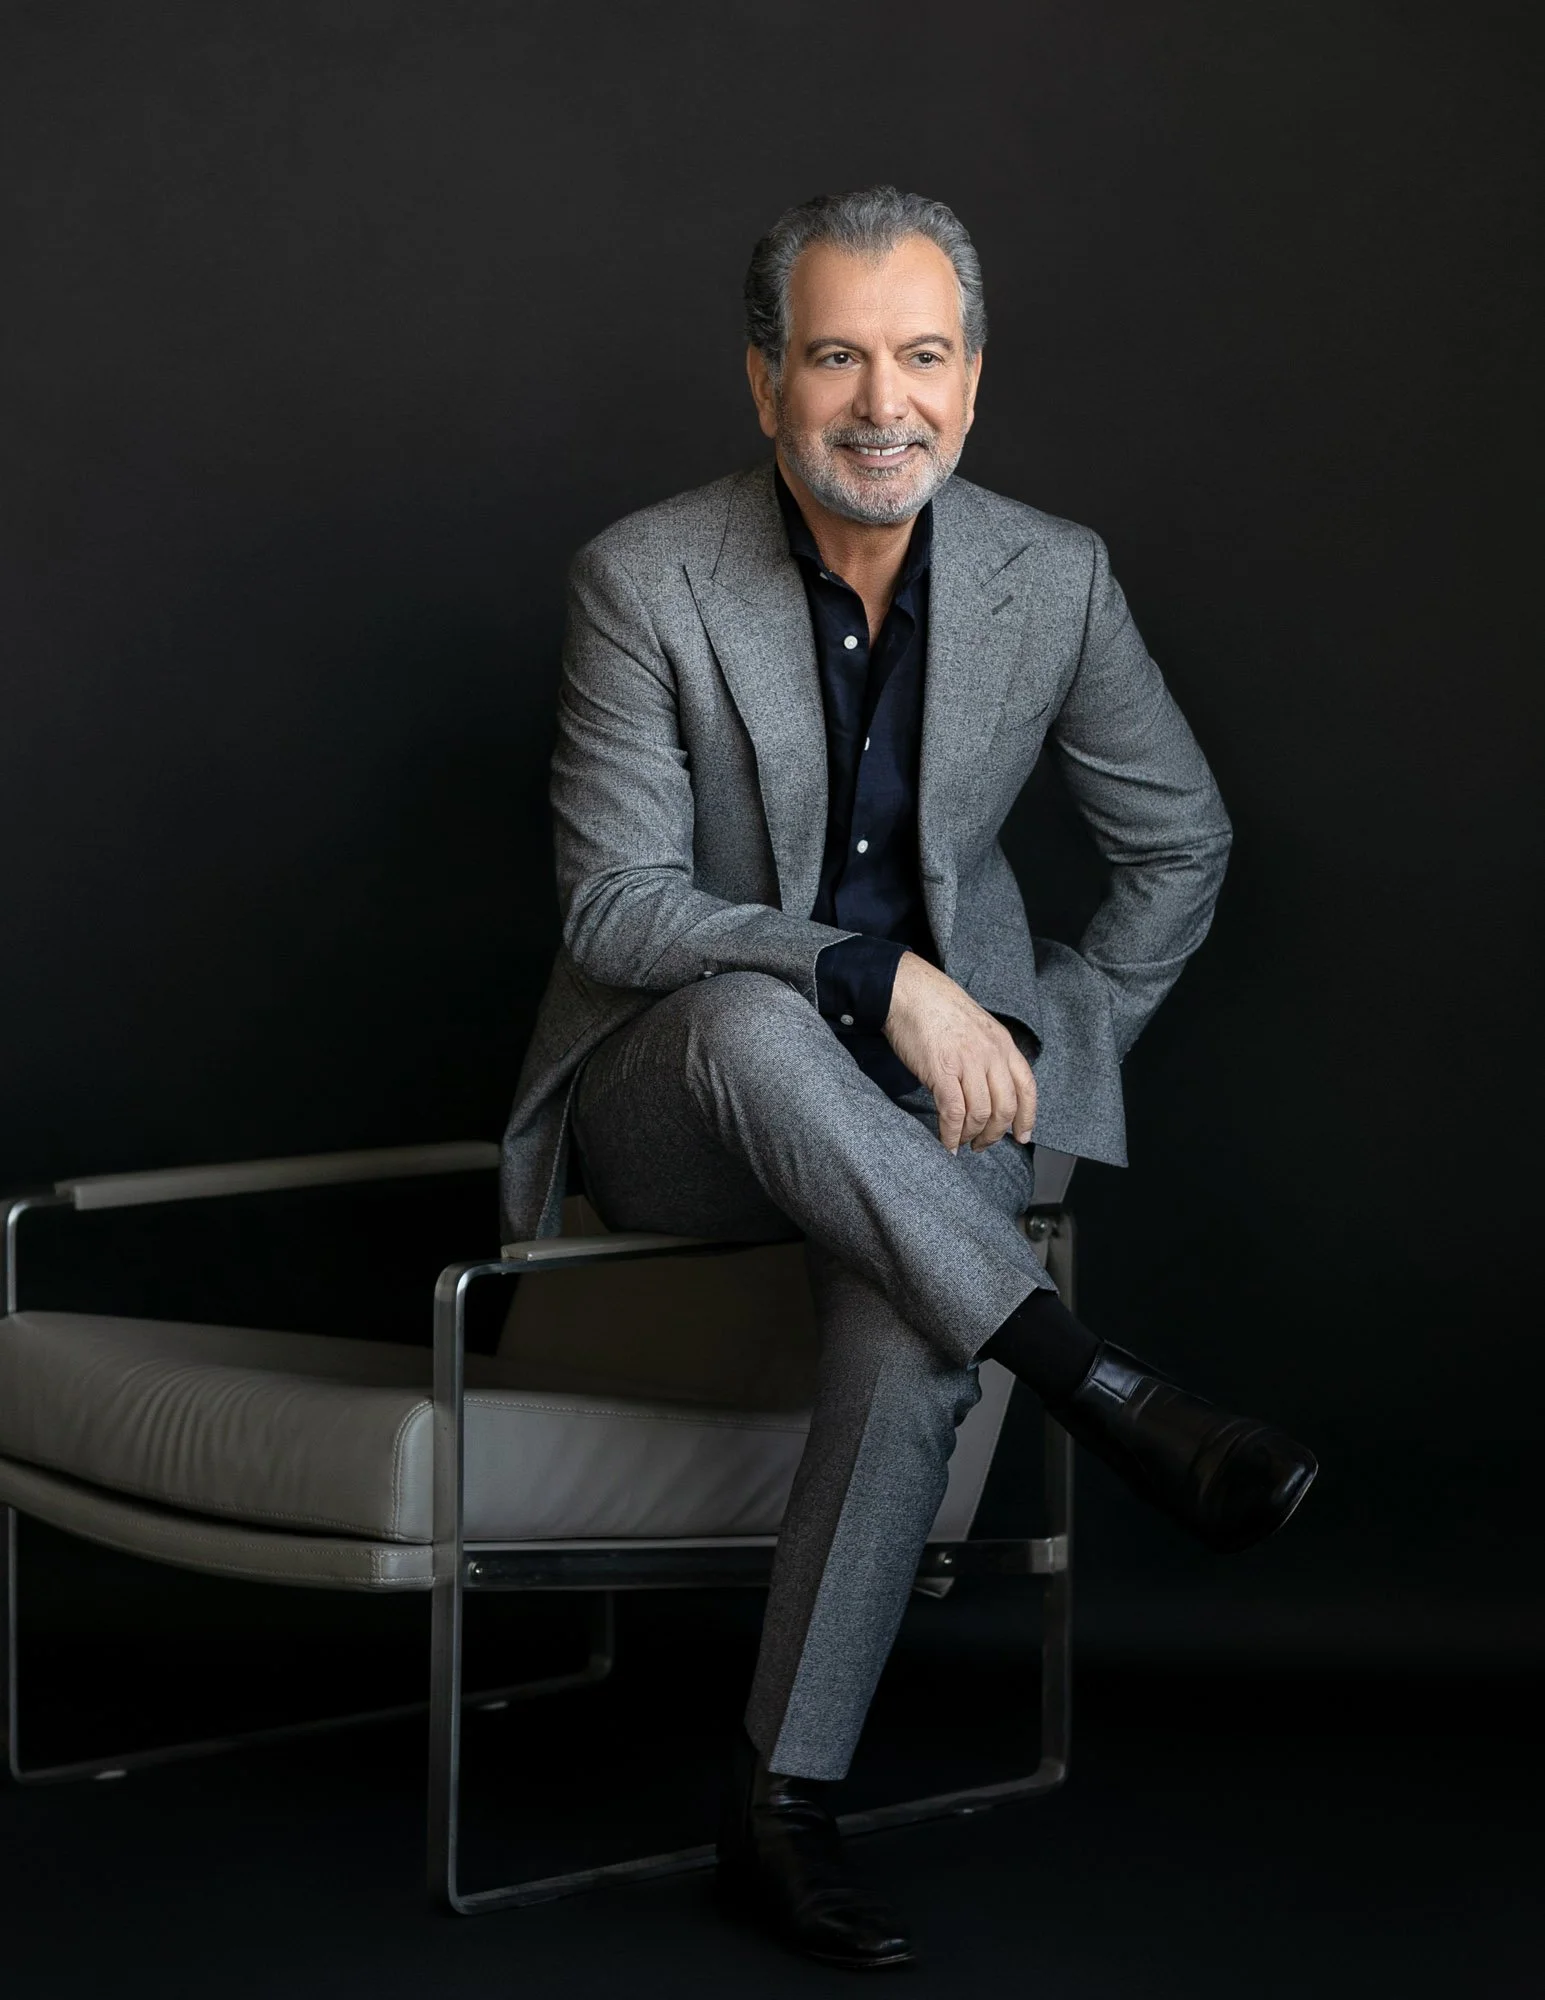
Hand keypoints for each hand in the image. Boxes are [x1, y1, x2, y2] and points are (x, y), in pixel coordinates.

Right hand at [883, 952, 1037, 1152]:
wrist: (910, 990)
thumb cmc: (937, 1008)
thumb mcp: (978, 1027)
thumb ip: (988, 1054)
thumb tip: (987, 1086)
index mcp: (1003, 1044)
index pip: (1027, 1088)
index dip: (1027, 1117)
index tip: (1022, 1136)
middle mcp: (991, 1054)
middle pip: (1005, 1108)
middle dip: (994, 1134)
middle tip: (982, 1145)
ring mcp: (968, 1063)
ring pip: (980, 1114)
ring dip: (971, 1136)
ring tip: (961, 1143)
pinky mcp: (943, 1071)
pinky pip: (954, 1113)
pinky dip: (951, 1134)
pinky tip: (947, 1142)